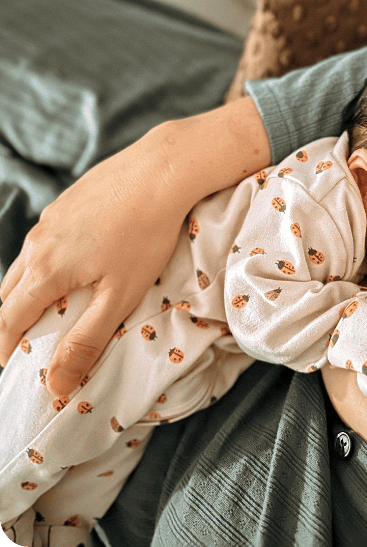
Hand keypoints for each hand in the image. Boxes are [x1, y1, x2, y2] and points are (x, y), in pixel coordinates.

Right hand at [0, 98, 269, 397]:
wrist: (161, 170)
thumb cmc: (146, 235)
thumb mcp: (120, 297)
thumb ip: (86, 341)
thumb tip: (55, 386)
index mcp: (45, 270)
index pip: (7, 321)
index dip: (3, 349)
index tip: (7, 369)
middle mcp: (38, 242)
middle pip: (7, 291)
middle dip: (9, 322)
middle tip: (22, 345)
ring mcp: (51, 218)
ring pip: (24, 262)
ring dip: (25, 290)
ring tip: (42, 309)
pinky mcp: (68, 202)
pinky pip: (44, 239)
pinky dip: (44, 262)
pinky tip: (68, 264)